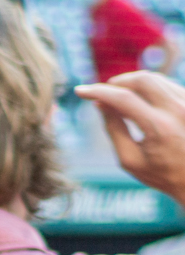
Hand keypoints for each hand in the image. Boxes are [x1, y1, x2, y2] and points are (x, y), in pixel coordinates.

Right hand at [81, 71, 184, 201]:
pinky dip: (151, 89)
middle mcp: (178, 111)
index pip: (123, 98)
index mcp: (159, 128)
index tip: (81, 91)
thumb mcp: (130, 159)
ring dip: (135, 84)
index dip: (98, 91)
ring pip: (157, 80)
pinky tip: (143, 101)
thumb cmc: (164, 175)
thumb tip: (100, 104)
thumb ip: (114, 129)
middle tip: (106, 92)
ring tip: (123, 98)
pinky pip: (169, 86)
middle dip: (118, 82)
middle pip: (143, 80)